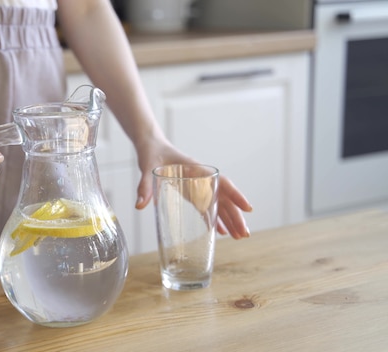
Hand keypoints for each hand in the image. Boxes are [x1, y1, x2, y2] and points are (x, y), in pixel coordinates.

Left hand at [134, 136, 252, 238]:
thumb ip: (145, 186)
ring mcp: (197, 185)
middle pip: (223, 198)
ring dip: (228, 220)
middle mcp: (201, 178)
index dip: (235, 195)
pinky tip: (219, 232)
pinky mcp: (191, 191)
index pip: (221, 182)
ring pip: (218, 203)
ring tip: (238, 237)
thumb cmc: (152, 153)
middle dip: (235, 216)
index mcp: (196, 169)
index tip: (247, 209)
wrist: (150, 146)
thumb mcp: (147, 167)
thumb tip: (139, 205)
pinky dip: (214, 219)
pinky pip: (206, 206)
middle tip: (244, 234)